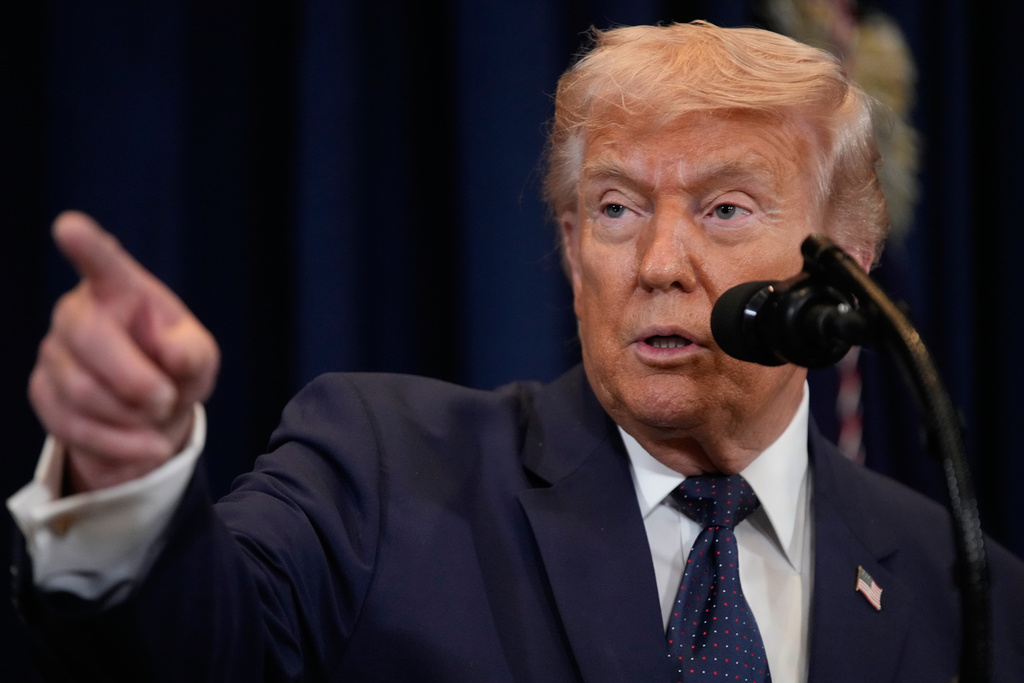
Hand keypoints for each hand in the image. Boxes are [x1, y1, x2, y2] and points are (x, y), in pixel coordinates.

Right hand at [28, 212, 219, 492]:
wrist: (150, 418)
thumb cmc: (176, 370)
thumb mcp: (199, 360)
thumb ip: (192, 352)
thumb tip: (171, 353)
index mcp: (121, 290)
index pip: (103, 264)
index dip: (87, 245)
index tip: (69, 226)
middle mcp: (77, 312)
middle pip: (90, 340)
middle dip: (134, 381)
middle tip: (166, 401)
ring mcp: (53, 352)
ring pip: (82, 391)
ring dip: (131, 418)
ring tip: (158, 419)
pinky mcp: (43, 392)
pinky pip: (74, 426)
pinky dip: (119, 444)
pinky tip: (144, 444)